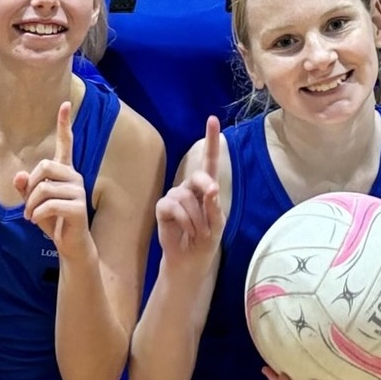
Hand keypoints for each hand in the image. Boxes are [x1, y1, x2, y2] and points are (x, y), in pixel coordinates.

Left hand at [12, 101, 92, 262]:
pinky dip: (37, 214)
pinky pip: (49, 204)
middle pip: (44, 166)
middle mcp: (74, 177)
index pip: (66, 143)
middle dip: (29, 187)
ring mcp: (78, 191)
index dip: (64, 124)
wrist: (71, 245)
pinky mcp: (78, 207)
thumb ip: (25, 188)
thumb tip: (18, 176)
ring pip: (43, 188)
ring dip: (30, 205)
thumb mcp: (33, 203)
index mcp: (65, 171)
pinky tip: (37, 222)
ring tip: (31, 216)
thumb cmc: (53, 220)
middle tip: (28, 205)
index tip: (65, 103)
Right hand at [154, 117, 224, 270]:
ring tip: (198, 232)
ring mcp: (175, 196)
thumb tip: (211, 189)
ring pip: (186, 197)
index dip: (211, 139)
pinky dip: (185, 221)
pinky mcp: (163, 207)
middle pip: (197, 176)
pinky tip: (186, 230)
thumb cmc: (206, 240)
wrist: (190, 260)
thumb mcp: (218, 224)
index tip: (213, 119)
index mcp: (207, 187)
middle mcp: (190, 187)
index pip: (209, 160)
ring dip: (197, 219)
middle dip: (205, 187)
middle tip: (210, 200)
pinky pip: (173, 207)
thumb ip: (215, 206)